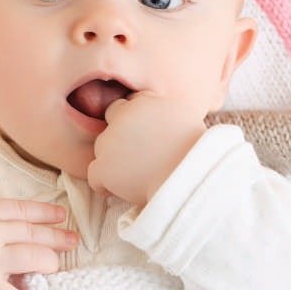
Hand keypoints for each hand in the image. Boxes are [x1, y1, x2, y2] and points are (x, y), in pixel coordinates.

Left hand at [87, 92, 206, 206]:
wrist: (190, 175)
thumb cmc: (196, 151)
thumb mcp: (186, 118)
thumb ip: (165, 113)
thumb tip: (160, 120)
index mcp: (145, 100)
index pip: (127, 105)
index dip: (134, 121)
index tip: (144, 136)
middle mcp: (124, 116)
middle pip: (112, 123)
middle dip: (122, 137)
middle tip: (139, 155)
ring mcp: (111, 141)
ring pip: (102, 148)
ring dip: (114, 159)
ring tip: (135, 173)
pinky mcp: (105, 167)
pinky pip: (94, 175)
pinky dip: (104, 183)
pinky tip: (118, 189)